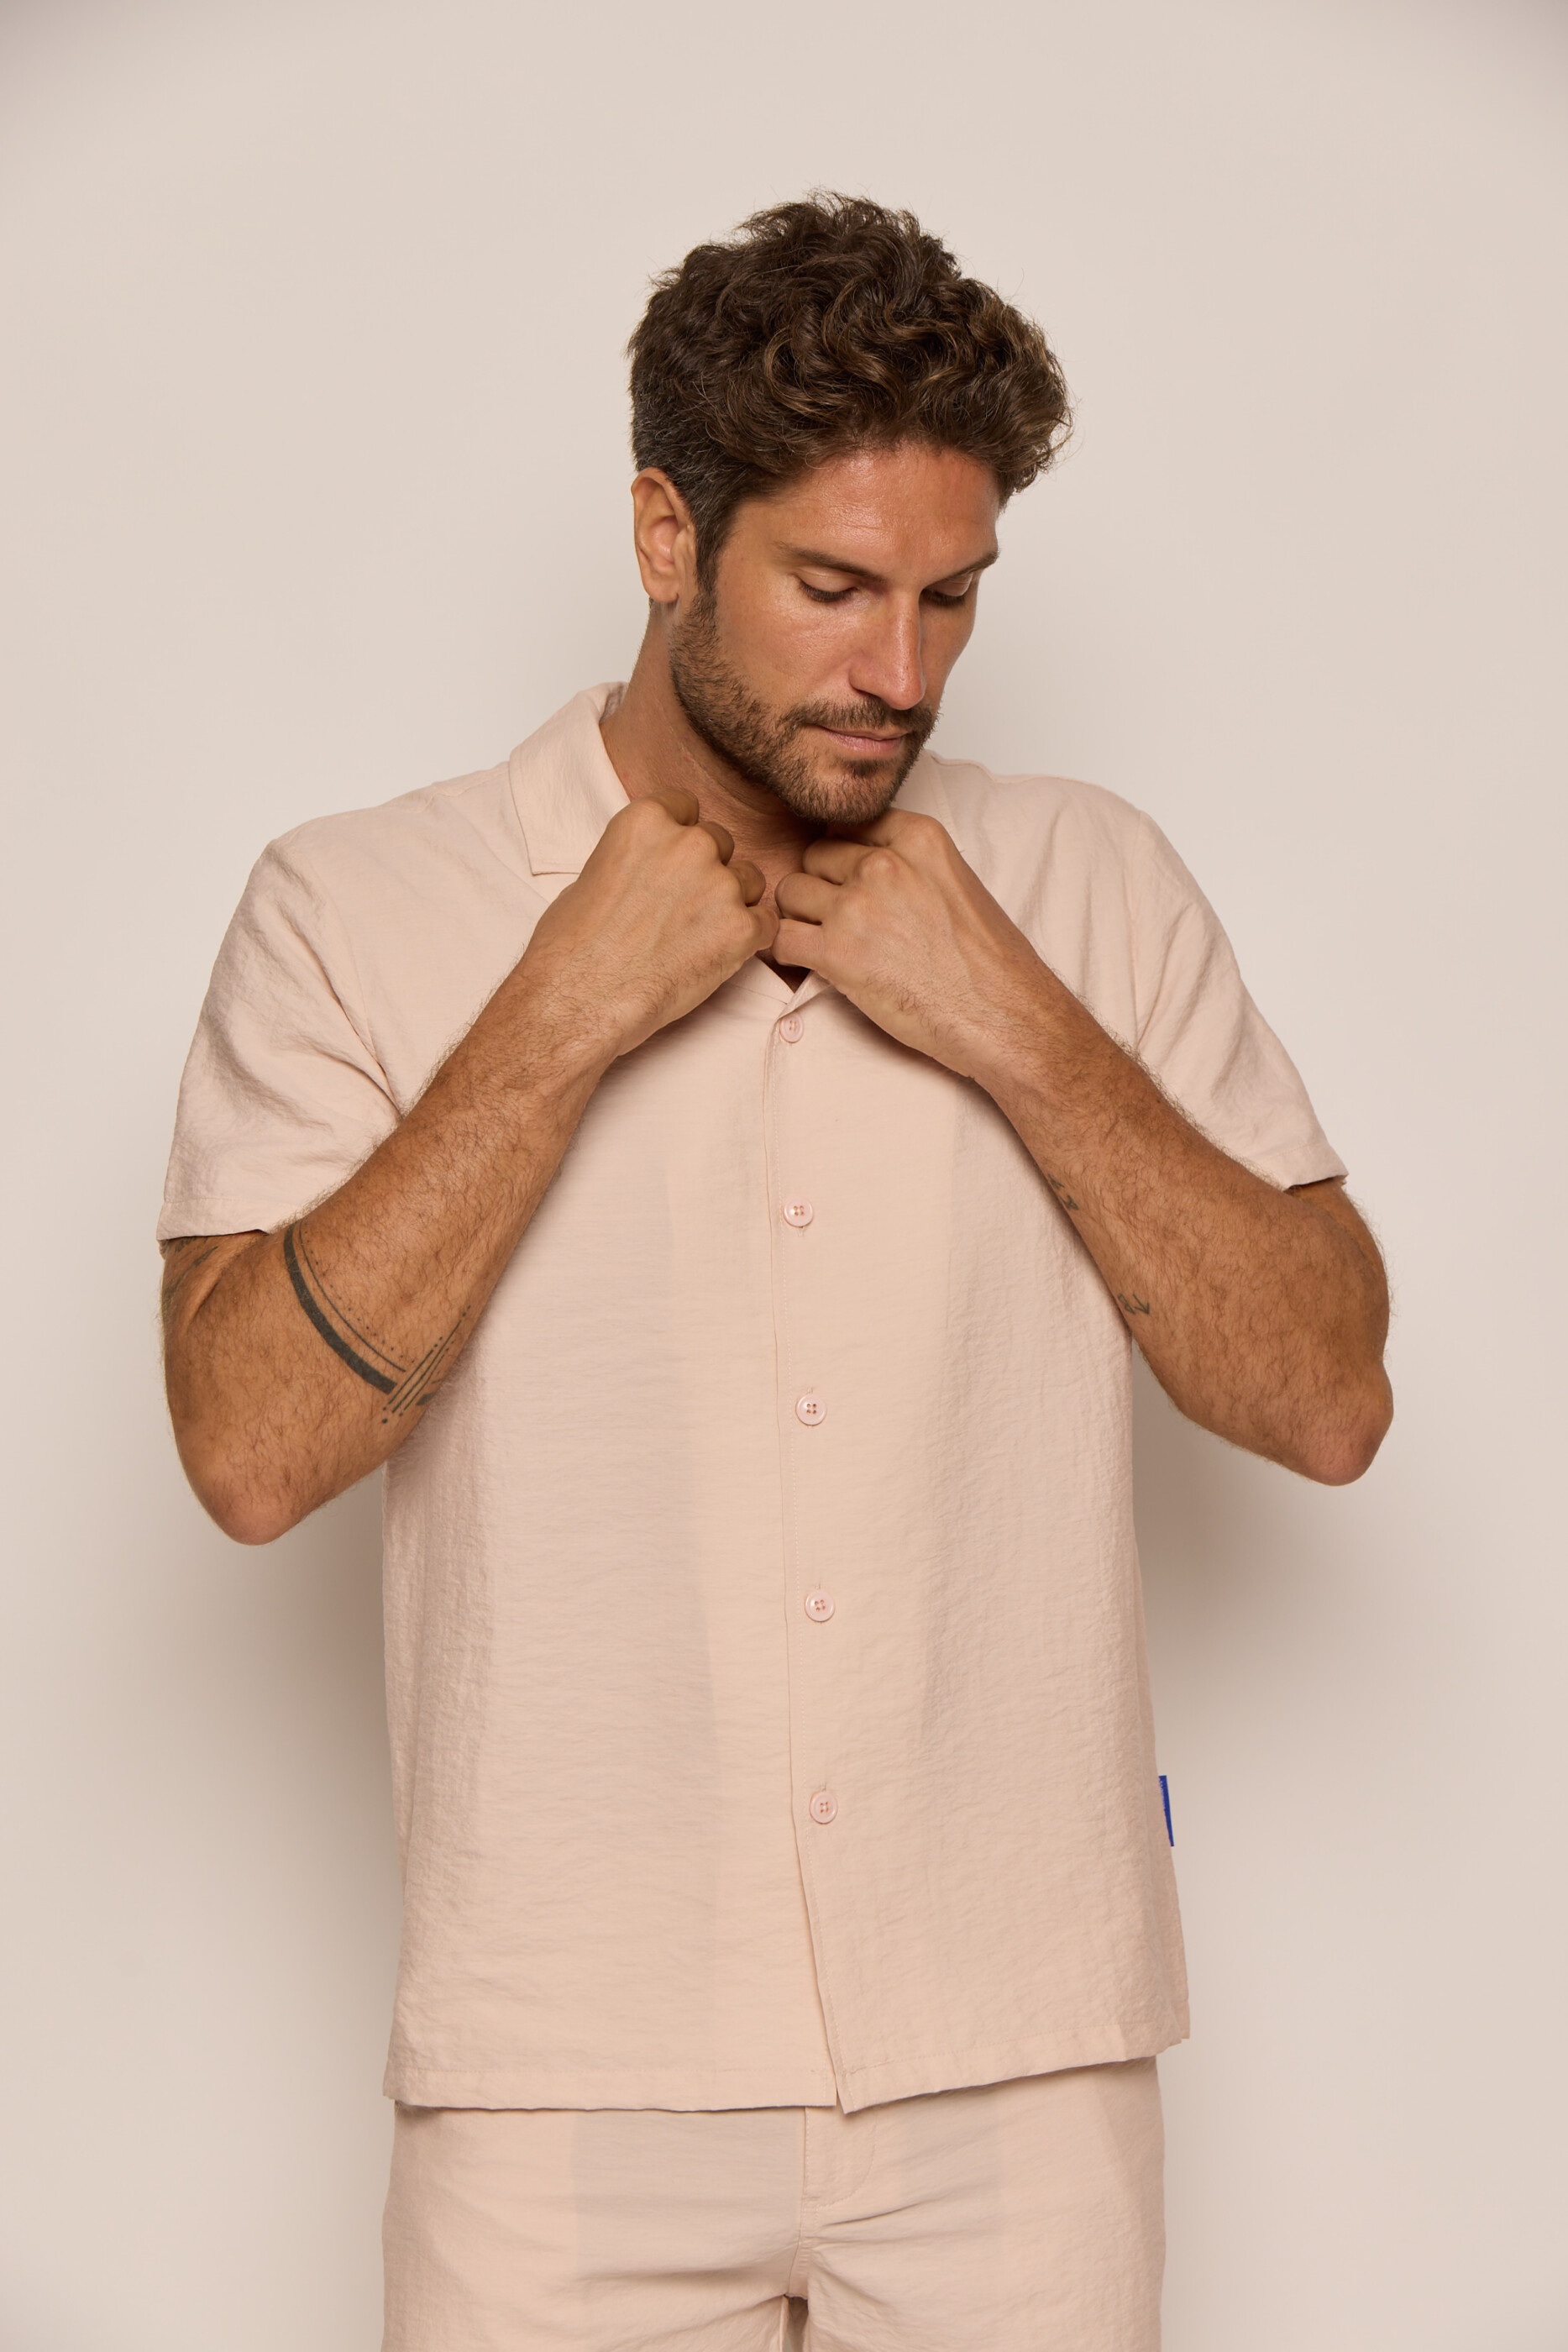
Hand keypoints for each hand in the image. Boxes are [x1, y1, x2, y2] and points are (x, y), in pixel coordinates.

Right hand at [521, 788, 776, 1061]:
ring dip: (732, 903)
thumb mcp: (594, 873)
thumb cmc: (572, 946)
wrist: (580, 999)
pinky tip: (718, 955)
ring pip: (749, 880)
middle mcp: (689, 843)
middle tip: (680, 909)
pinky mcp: (741, 929)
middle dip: (707, 871)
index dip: (680, 837)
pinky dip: (749, 939)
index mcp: (647, 820)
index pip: (686, 806)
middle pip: (720, 842)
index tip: (670, 864)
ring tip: (695, 937)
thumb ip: (638, 856)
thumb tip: (654, 866)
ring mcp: (720, 885)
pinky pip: (767, 923)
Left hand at [773, 809, 1049, 1083]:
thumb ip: (912, 862)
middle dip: (820, 885)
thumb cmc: (989, 961)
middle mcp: (884, 864)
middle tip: (839, 918)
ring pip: (790, 892)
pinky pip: (781, 938)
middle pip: (815, 855)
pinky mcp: (838, 953)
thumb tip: (869, 862)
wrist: (1002, 1015)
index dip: (844, 854)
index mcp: (918, 837)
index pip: (849, 824)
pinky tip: (810, 964)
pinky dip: (787, 952)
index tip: (851, 879)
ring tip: (824, 941)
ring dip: (799, 917)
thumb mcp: (957, 881)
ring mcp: (857, 907)